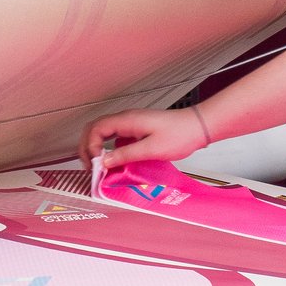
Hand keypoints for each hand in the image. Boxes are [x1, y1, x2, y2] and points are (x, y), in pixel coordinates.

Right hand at [78, 106, 209, 166]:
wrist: (198, 127)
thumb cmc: (179, 135)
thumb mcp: (151, 149)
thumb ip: (125, 154)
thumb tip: (103, 161)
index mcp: (126, 120)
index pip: (95, 129)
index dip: (90, 147)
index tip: (96, 164)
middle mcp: (125, 119)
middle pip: (95, 129)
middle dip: (88, 147)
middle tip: (90, 166)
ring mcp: (131, 124)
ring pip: (104, 133)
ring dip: (97, 148)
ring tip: (100, 166)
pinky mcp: (137, 130)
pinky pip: (116, 137)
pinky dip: (110, 149)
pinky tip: (116, 162)